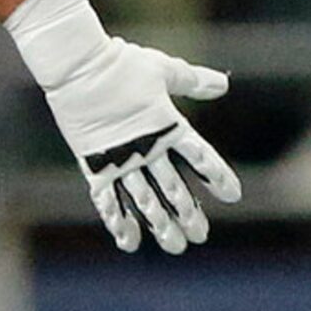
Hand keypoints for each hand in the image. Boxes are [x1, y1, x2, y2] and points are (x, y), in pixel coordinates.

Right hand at [42, 36, 240, 254]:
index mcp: (168, 125)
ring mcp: (120, 159)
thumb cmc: (121, 64)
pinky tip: (130, 242)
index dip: (218, 177)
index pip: (201, 157)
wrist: (77, 67)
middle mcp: (147, 148)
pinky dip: (119, 222)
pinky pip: (108, 201)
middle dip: (189, 214)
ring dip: (161, 225)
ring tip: (174, 246)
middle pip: (174, 189)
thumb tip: (223, 86)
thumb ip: (194, 81)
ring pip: (145, 201)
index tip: (233, 196)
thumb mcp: (164, 69)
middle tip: (200, 235)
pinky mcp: (93, 165)